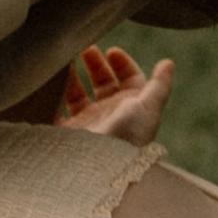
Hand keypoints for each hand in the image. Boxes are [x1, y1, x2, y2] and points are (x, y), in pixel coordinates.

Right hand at [55, 45, 174, 144]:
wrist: (98, 170)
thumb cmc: (127, 137)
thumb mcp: (149, 108)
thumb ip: (160, 85)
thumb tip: (168, 63)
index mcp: (132, 109)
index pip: (130, 80)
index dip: (123, 63)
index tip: (110, 50)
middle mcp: (110, 116)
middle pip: (103, 84)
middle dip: (95, 64)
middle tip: (84, 47)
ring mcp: (87, 124)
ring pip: (77, 94)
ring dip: (72, 75)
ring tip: (64, 59)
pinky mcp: (65, 134)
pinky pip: (56, 109)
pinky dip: (52, 94)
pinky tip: (49, 80)